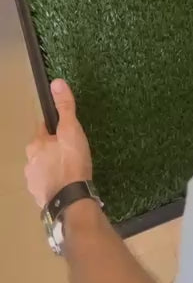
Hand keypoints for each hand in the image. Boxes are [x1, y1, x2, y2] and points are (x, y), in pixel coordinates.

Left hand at [25, 79, 91, 208]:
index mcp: (35, 144)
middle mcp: (29, 163)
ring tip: (72, 170)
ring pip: (44, 168)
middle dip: (55, 149)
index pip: (43, 129)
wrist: (72, 200)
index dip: (56, 129)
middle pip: (42, 150)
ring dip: (54, 167)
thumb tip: (56, 82)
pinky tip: (67, 185)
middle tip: (73, 152)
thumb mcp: (72, 130)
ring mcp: (33, 182)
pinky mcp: (39, 198)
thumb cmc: (71, 162)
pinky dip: (55, 183)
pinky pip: (47, 185)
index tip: (68, 134)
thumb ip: (65, 107)